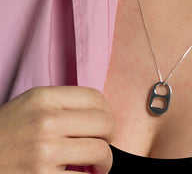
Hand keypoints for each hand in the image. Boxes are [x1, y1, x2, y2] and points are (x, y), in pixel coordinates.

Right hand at [0, 86, 114, 173]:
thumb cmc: (6, 133)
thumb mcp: (29, 106)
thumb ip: (63, 104)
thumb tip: (102, 114)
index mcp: (44, 98)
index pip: (96, 98)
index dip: (107, 112)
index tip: (104, 123)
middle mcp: (45, 121)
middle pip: (104, 123)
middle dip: (109, 136)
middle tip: (103, 144)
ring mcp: (43, 151)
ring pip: (100, 151)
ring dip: (105, 161)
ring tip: (99, 164)